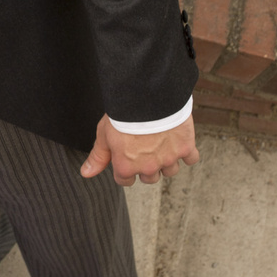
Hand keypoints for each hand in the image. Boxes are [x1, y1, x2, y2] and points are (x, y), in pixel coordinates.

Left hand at [80, 114, 199, 185]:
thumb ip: (98, 156)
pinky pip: (191, 159)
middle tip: (146, 147)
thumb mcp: (104, 135)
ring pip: (170, 170)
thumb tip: (86, 173)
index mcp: (126, 167)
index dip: (125, 168)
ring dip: (167, 160)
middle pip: (149, 177)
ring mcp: (168, 158)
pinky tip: (179, 142)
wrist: (147, 96)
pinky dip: (188, 153)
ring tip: (162, 143)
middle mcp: (148, 167)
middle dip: (147, 166)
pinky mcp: (185, 147)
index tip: (128, 155)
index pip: (125, 180)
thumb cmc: (123, 114)